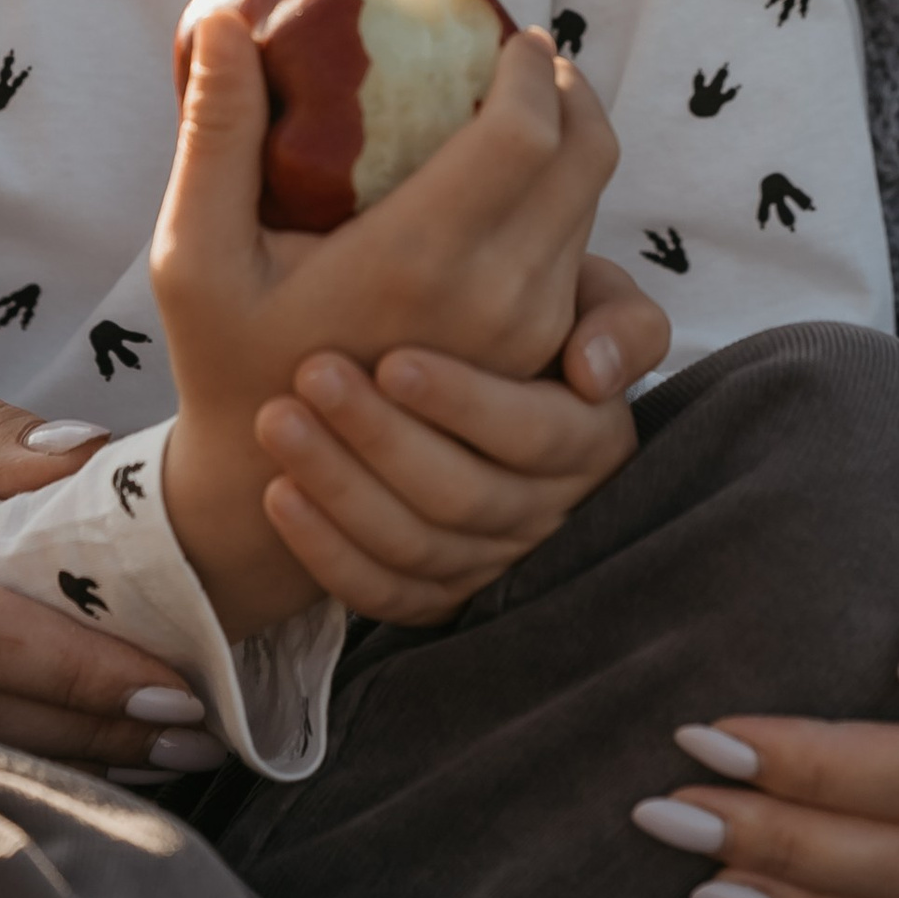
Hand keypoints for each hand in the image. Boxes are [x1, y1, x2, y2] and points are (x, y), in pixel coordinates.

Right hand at [152, 2, 617, 626]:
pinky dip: (565, 196)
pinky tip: (512, 176)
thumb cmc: (226, 357)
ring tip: (517, 106)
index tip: (509, 35)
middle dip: (568, 90)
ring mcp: (526, 333)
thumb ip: (216, 136)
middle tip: (528, 58)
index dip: (532, 68)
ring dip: (570, 140)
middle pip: (587, 157)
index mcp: (418, 262)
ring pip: (590, 202)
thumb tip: (222, 19)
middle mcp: (495, 299)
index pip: (528, 135)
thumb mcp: (193, 253)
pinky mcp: (538, 356)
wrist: (274, 485)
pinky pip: (580, 250)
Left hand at [256, 252, 671, 621]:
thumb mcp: (596, 300)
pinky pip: (383, 593)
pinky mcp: (442, 597)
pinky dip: (326, 551)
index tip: (392, 360)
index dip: (463, 402)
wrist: (494, 373)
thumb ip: (621, 320)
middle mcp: (551, 514)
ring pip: (415, 545)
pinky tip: (278, 493)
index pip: (532, 433)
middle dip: (379, 435)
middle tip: (311, 374)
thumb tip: (594, 374)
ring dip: (338, 487)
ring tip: (277, 421)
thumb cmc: (540, 319)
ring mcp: (493, 563)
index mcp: (594, 441)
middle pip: (462, 494)